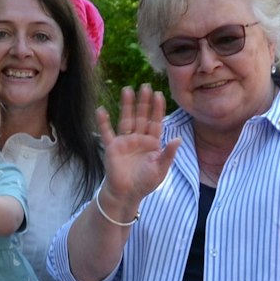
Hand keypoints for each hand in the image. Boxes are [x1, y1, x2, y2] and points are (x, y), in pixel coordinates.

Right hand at [95, 85, 179, 210]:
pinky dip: (103, 122)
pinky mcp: (112, 147)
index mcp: (152, 142)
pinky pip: (107, 133)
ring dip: (127, 105)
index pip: (156, 121)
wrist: (127, 194)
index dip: (158, 108)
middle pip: (141, 116)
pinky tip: (101, 110)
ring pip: (126, 119)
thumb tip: (178, 139)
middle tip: (145, 86)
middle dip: (143, 102)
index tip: (159, 94)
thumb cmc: (145, 182)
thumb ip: (168, 154)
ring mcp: (125, 141)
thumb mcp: (160, 169)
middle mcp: (139, 138)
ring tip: (127, 89)